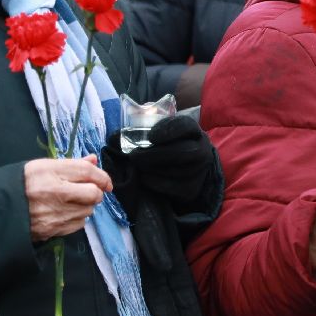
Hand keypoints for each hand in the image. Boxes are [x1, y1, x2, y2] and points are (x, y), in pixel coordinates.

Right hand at [25, 155, 112, 241]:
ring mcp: (53, 213)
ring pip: (88, 210)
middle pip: (93, 193)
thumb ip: (71, 164)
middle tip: (89, 192)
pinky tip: (64, 213)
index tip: (106, 182)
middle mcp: (53, 192)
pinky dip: (77, 218)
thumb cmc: (22, 183)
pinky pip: (78, 224)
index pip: (86, 171)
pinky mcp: (52, 229)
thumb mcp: (43, 166)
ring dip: (85, 206)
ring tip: (71, 202)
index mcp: (48, 171)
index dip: (102, 176)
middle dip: (96, 193)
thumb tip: (94, 160)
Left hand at [102, 114, 221, 215]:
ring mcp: (199, 171)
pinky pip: (172, 187)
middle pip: (182, 152)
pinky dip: (155, 182)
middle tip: (134, 156)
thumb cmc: (168, 146)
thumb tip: (113, 137)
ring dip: (153, 169)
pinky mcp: (192, 189)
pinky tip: (145, 177)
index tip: (150, 137)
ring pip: (177, 171)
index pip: (184, 126)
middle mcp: (202, 150)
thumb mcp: (161, 134)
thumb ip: (143, 130)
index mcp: (193, 131)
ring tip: (138, 166)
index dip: (167, 131)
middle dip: (155, 155)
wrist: (187, 168)